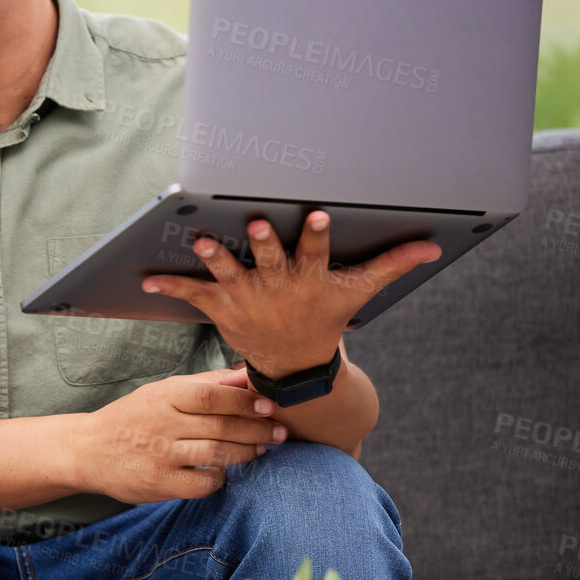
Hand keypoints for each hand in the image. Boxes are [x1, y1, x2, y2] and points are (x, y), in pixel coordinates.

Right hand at [77, 369, 285, 502]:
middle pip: (221, 425)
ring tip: (262, 449)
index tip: (269, 405)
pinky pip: (202, 483)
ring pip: (217, 454)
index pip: (212, 395)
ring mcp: (160, 455)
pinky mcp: (160, 483)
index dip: (245, 400)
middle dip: (258, 429)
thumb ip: (203, 384)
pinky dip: (220, 478)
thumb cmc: (132, 418)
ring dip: (247, 452)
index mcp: (164, 397)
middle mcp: (162, 424)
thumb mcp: (161, 392)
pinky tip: (224, 471)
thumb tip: (245, 374)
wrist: (88, 450)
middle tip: (279, 431)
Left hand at [142, 210, 440, 376]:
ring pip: (230, 273)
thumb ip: (391, 263)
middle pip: (272, 259)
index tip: (319, 215)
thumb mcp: (358, 291)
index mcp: (310, 278)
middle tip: (256, 222)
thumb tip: (434, 246)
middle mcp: (278, 285)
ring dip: (215, 258)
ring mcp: (248, 296)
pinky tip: (145, 280)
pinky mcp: (221, 305)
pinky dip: (169, 286)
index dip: (319, 235)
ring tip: (201, 241)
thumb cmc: (325, 316)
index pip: (318, 253)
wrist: (294, 364)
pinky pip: (192, 293)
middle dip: (265, 242)